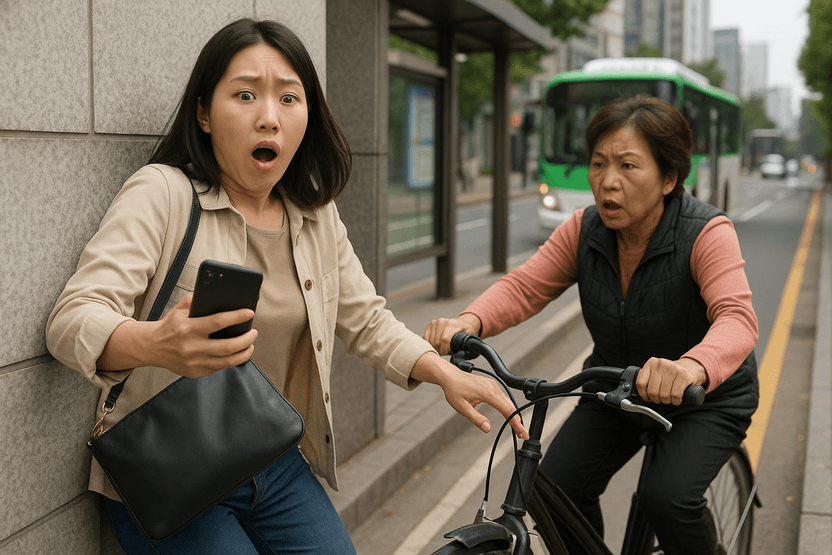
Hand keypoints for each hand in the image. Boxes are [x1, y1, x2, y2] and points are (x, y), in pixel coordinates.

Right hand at [98, 293, 256, 376]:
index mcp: (189, 328)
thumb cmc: (171, 325)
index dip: (237, 317)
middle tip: (254, 332)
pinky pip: (219, 367)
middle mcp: (192, 347)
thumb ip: (195, 299)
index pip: (218, 322)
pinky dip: (231, 360)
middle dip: (246, 339)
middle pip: (228, 346)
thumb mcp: (180, 309)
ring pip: (227, 361)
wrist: (151, 347)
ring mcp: (194, 362)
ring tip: (250, 344)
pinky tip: (238, 353)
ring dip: (244, 353)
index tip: (250, 313)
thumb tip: (216, 292)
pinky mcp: (196, 372)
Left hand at [411, 352, 528, 439]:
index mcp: (488, 393)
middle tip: (522, 434)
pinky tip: (509, 414)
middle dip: (518, 421)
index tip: (522, 433)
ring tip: (517, 427)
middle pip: (511, 406)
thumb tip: (487, 428)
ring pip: (508, 401)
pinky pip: (503, 397)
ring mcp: (493, 385)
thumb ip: (476, 418)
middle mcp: (493, 388)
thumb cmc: (454, 390)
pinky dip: (508, 407)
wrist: (450, 376)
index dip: (516, 423)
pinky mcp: (491, 385)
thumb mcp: (462, 408)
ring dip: (513, 414)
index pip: (507, 410)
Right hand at [423, 314, 481, 354]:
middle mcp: (442, 321)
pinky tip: (436, 345)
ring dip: (435, 347)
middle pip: (437, 342)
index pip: (444, 339)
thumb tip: (466, 354)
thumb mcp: (470, 336)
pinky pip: (426, 338)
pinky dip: (430, 344)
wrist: (461, 323)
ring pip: (430, 341)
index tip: (447, 353)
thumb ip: (469, 343)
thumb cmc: (465, 331)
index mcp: (452, 324)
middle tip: (445, 353)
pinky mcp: (430, 325)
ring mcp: (435, 322)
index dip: (444, 349)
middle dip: (440, 350)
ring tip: (442, 349)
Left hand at [636, 357, 707, 405]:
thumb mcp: (657, 372)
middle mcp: (661, 364)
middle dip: (656, 399)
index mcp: (651, 363)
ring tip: (669, 398)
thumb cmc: (671, 374)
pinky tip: (676, 399)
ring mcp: (673, 368)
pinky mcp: (684, 375)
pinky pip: (675, 395)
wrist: (690, 368)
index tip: (647, 398)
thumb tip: (638, 393)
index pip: (640, 383)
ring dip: (667, 401)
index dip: (643, 394)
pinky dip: (675, 401)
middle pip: (652, 391)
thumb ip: (648, 379)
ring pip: (664, 394)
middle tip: (660, 399)